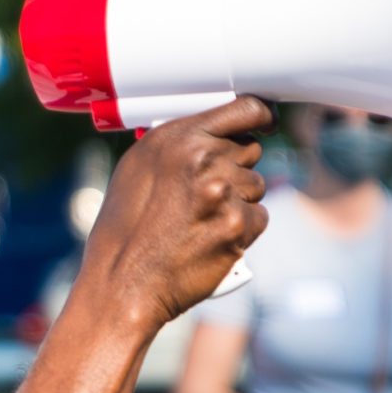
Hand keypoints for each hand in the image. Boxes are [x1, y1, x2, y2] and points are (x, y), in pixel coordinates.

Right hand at [75, 97, 271, 329]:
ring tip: (201, 221)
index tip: (267, 122)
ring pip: (256, 185)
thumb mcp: (138, 171)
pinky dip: (242, 229)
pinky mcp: (237, 225)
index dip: (261, 116)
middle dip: (236, 168)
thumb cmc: (125, 231)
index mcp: (176, 137)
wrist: (124, 284)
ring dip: (238, 201)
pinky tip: (211, 239)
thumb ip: (178, 147)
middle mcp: (202, 158)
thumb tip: (213, 136)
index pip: (244, 109)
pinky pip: (259, 217)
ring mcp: (223, 191)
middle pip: (250, 150)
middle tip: (209, 193)